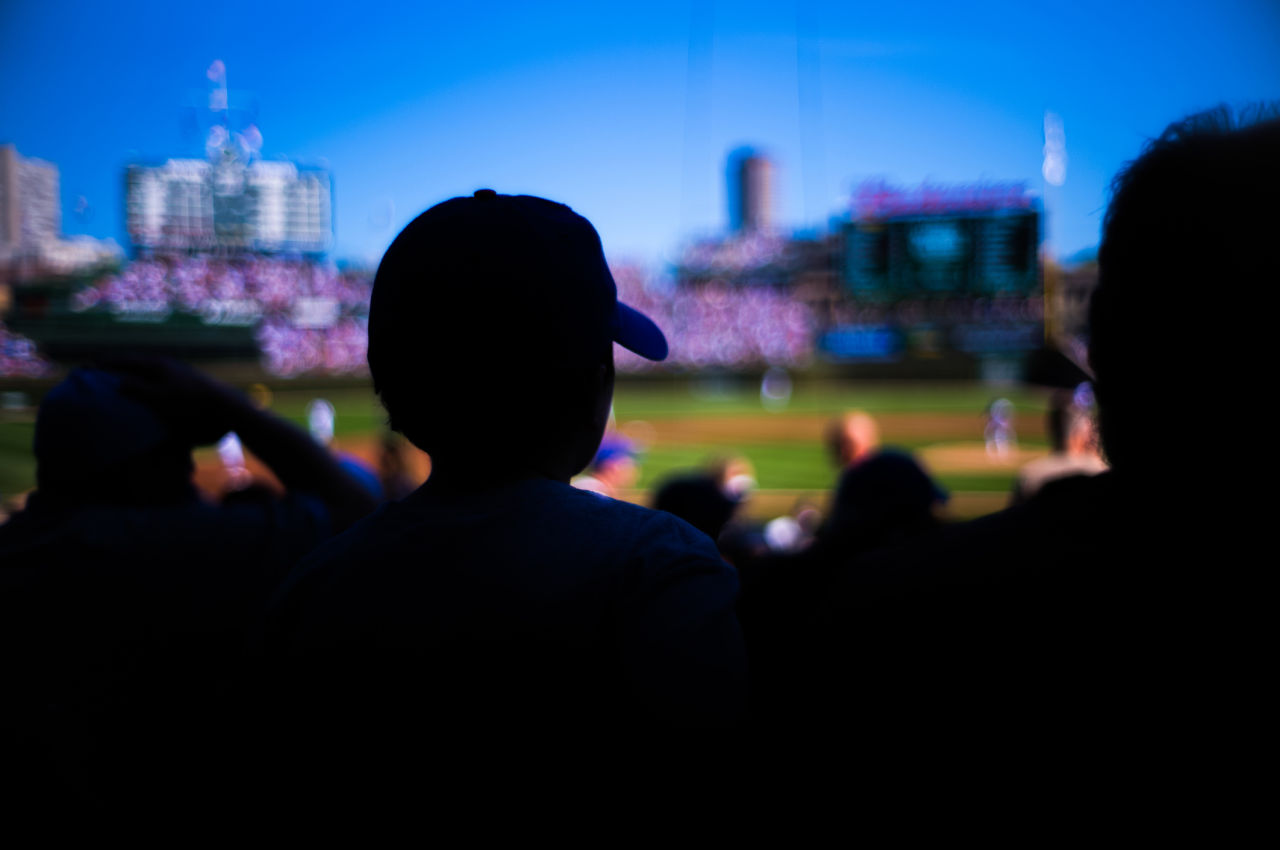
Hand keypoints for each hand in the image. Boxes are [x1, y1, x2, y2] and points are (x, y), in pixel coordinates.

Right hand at [93, 355, 250, 445]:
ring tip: (121, 379)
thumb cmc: (190, 403)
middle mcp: (167, 365)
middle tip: (102, 368)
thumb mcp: (159, 398)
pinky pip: (160, 379)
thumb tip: (118, 383)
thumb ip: (137, 390)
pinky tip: (148, 390)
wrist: (224, 405)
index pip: (125, 360)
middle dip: (119, 365)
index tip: (90, 364)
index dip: (107, 363)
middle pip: (137, 362)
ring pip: (149, 370)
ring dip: (134, 372)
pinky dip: (147, 381)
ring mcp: (178, 372)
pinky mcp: (187, 383)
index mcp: (157, 365)